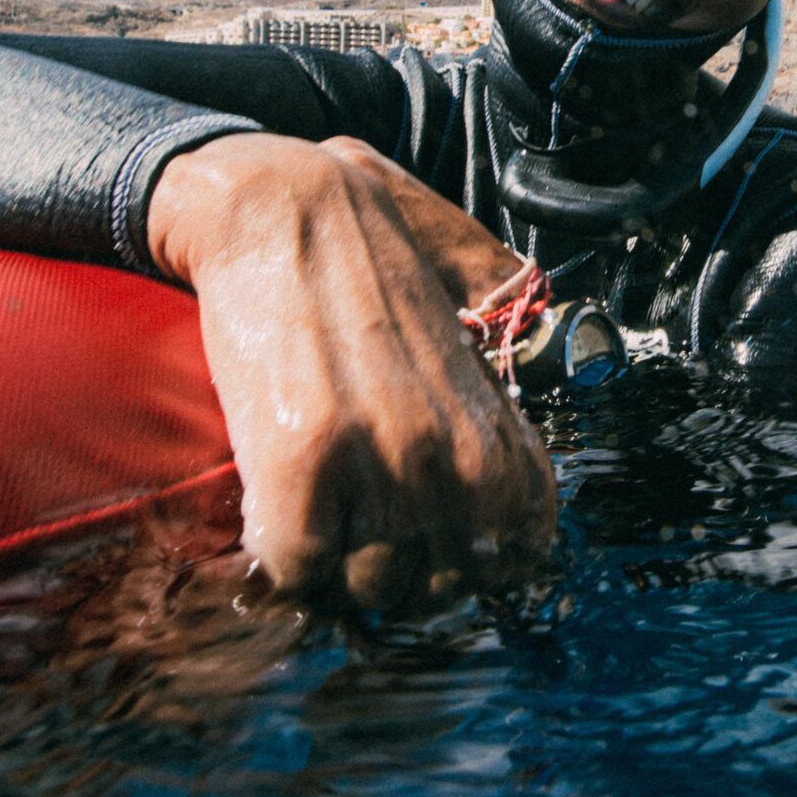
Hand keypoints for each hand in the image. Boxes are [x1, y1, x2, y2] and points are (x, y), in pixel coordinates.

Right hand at [147, 133, 557, 611]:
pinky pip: (296, 568)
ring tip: (316, 511)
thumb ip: (499, 398)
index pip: (512, 558)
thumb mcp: (467, 321)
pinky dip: (280, 554)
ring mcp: (379, 460)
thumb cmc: (369, 258)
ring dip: (336, 568)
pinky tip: (275, 506)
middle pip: (437, 589)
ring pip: (368, 589)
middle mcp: (449, 454)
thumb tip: (521, 453)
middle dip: (399, 572)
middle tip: (357, 527)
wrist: (280, 206)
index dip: (466, 563)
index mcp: (494, 428)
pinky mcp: (301, 462)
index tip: (428, 544)